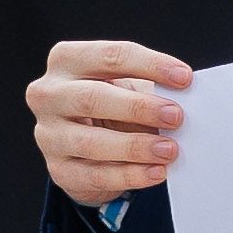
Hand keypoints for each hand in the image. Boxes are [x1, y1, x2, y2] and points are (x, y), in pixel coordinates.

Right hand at [26, 40, 193, 206]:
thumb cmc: (109, 104)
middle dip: (138, 107)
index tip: (184, 78)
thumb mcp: (124, 85)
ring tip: (169, 150)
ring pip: (90, 142)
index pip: (109, 57)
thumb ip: (148, 87)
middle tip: (175, 116)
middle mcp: (48, 95)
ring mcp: (48, 134)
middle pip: (91, 98)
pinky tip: (156, 172)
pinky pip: (95, 175)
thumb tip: (184, 99)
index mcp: (66, 61)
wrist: (83, 144)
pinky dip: (130, 175)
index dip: (150, 65)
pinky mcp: (59, 170)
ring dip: (135, 146)